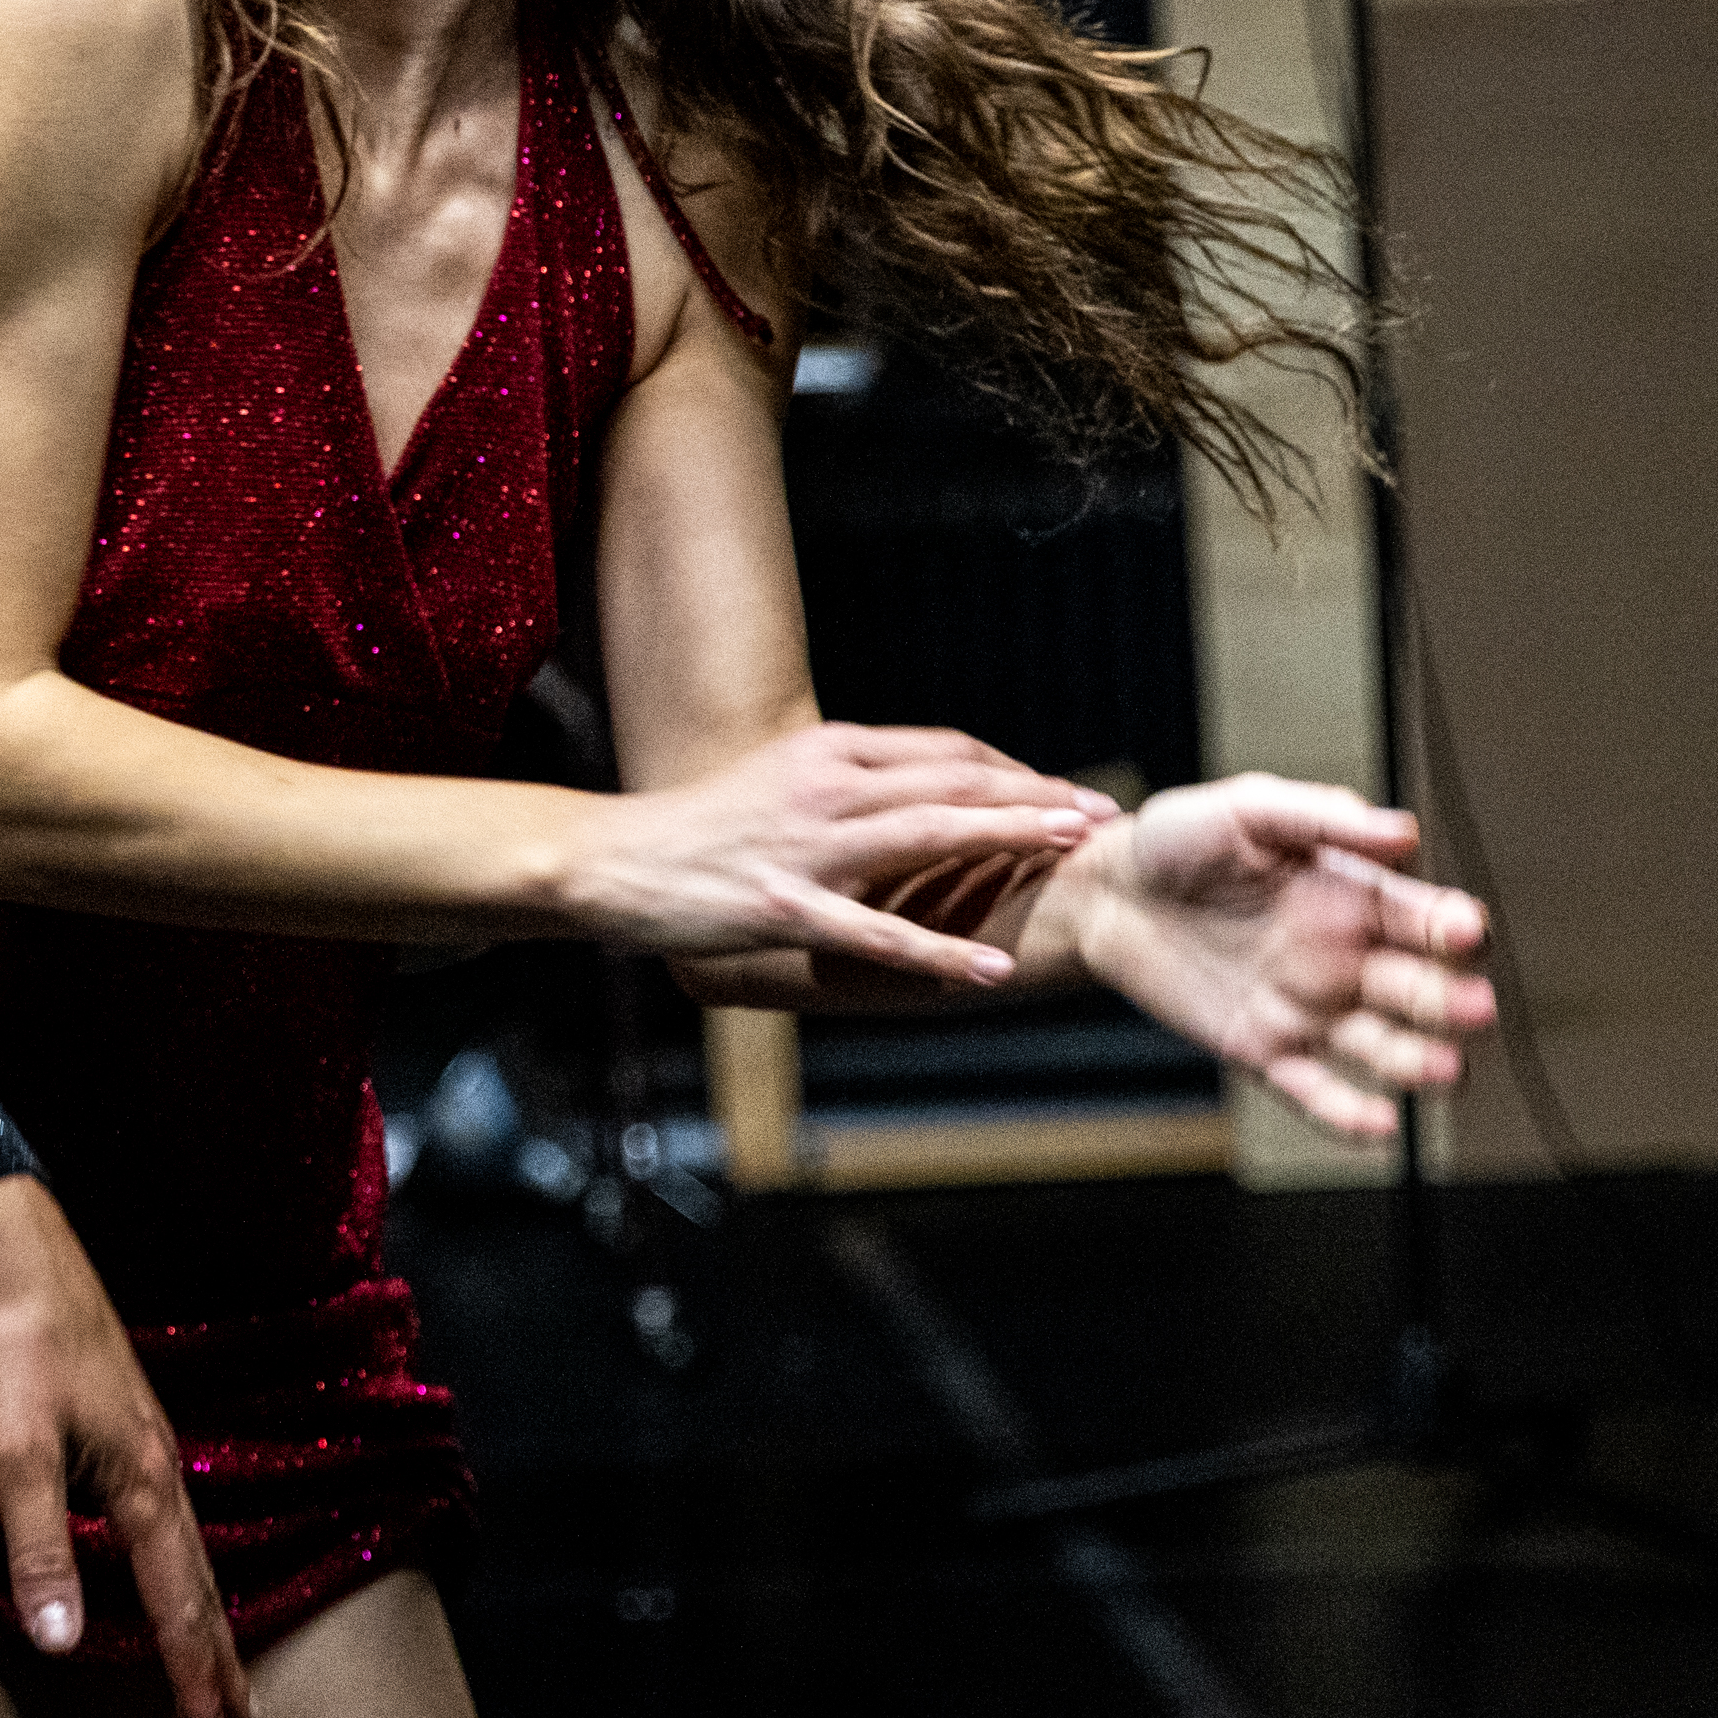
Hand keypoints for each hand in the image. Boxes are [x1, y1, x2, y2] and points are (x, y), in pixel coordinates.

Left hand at [0, 1177, 252, 1717]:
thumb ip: (37, 1547)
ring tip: (223, 1666)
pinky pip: (171, 1519)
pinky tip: (171, 1567)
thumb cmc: (10, 1344)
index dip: (192, 1670)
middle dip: (220, 1657)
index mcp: (142, 1481)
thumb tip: (58, 1642)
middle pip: (201, 1581)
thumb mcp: (13, 1449)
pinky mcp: (126, 1424)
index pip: (176, 1599)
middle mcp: (161, 1466)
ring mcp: (147, 1442)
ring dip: (207, 1615)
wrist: (13, 1248)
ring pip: (190, 1549)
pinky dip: (183, 1566)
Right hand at [565, 724, 1105, 984]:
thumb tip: (918, 793)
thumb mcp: (778, 780)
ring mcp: (809, 848)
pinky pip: (882, 933)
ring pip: (933, 835)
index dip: (1011, 768)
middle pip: (954, 780)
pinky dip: (944, 951)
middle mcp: (827, 787)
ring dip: (1012, 840)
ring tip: (1073, 852)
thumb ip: (847, 782)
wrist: (615, 860)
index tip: (1059, 790)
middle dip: (1036, 794)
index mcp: (827, 750)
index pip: (944, 750)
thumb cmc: (698, 826)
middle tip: (1101, 812)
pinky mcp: (789, 909)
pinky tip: (993, 968)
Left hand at [1062, 775, 1494, 1140]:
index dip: (1453, 927)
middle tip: (1473, 1008)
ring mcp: (1310, 1008)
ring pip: (1383, 1048)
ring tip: (1445, 1070)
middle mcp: (1345, 956)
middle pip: (1419, 990)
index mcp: (1354, 896)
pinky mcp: (1267, 1048)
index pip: (1425, 919)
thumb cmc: (1177, 840)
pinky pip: (1316, 1090)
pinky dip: (1348, 1113)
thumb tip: (1401, 830)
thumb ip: (1323, 817)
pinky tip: (1377, 1121)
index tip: (1465, 931)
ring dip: (1419, 1062)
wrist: (1106, 895)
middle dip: (1451, 1002)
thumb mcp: (1249, 809)